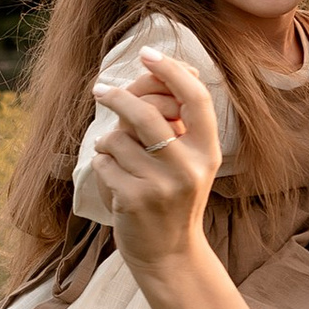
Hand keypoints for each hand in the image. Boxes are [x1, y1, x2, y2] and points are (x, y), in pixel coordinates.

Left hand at [86, 49, 220, 270]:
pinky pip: (104, 162)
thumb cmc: (174, 198)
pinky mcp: (134, 201)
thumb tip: (159, 72)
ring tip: (114, 155)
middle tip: (100, 90)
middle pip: (147, 113)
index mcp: (208, 152)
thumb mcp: (189, 161)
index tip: (148, 54)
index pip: (195, 98)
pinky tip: (113, 178)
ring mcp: (162, 186)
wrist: (169, 254)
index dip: (171, 70)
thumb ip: (179, 123)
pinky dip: (102, 164)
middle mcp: (190, 168)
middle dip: (118, 97)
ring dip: (108, 141)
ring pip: (118, 138)